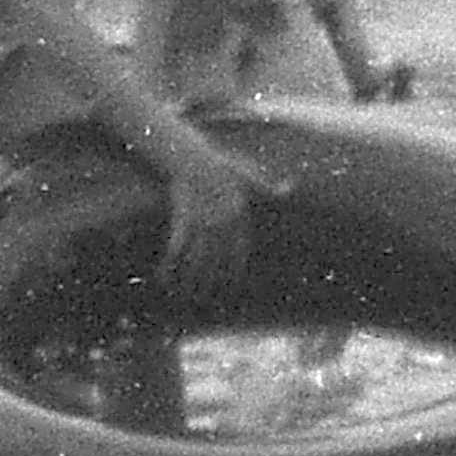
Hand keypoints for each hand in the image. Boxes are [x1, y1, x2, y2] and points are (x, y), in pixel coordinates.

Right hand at [148, 124, 264, 297]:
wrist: (191, 155)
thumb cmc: (220, 164)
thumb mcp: (248, 174)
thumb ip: (269, 186)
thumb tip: (292, 187)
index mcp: (238, 215)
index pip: (237, 252)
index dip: (232, 272)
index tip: (228, 288)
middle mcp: (222, 222)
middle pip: (216, 261)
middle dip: (208, 283)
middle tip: (202, 300)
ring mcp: (202, 222)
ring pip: (197, 259)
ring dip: (189, 280)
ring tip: (183, 296)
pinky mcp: (182, 219)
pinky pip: (177, 248)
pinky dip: (169, 264)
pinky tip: (163, 276)